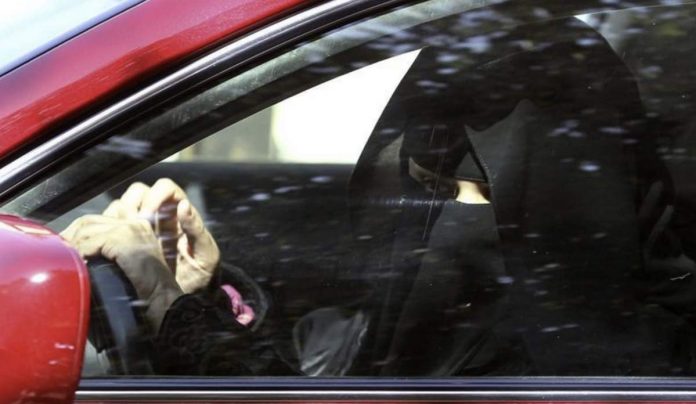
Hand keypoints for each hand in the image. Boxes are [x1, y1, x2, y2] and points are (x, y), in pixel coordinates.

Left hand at [61, 213, 182, 330]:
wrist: (163, 302)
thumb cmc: (146, 291)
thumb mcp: (128, 265)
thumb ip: (110, 252)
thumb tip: (81, 251)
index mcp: (137, 226)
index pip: (98, 220)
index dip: (77, 232)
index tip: (67, 248)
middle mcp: (135, 223)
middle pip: (90, 220)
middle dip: (71, 236)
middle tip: (61, 254)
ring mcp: (130, 229)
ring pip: (87, 229)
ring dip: (73, 246)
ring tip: (67, 261)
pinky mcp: (124, 239)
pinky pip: (91, 242)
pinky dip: (80, 253)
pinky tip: (78, 265)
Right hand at [110, 178, 219, 292]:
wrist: (190, 302)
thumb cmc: (203, 277)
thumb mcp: (207, 255)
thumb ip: (197, 230)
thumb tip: (183, 205)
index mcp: (180, 215)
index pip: (166, 189)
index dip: (155, 195)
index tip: (147, 215)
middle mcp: (160, 217)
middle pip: (139, 192)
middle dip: (132, 204)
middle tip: (130, 226)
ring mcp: (142, 229)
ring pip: (122, 206)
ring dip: (117, 217)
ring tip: (119, 237)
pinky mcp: (127, 243)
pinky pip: (111, 227)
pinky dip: (106, 231)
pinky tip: (110, 246)